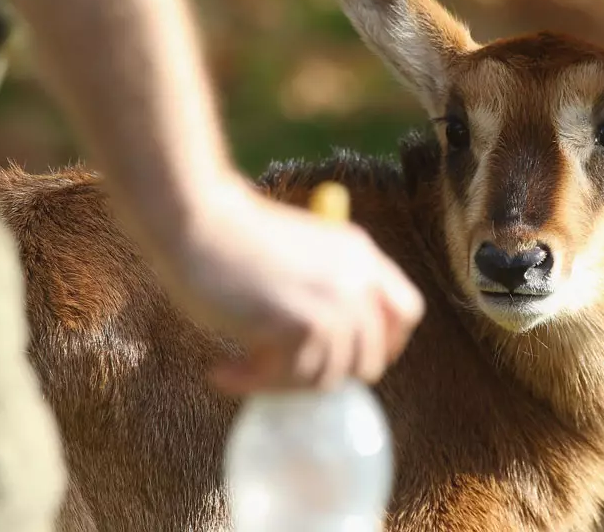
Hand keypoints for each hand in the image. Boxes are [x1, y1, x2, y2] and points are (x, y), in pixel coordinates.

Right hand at [155, 172, 424, 393]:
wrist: (195, 220)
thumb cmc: (230, 237)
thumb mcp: (299, 254)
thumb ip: (326, 289)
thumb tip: (335, 355)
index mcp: (361, 253)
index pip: (407, 312)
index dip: (384, 345)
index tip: (349, 361)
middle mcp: (358, 277)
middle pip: (370, 359)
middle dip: (326, 374)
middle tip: (283, 372)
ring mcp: (335, 302)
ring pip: (326, 377)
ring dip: (280, 382)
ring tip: (240, 367)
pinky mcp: (304, 324)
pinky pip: (289, 379)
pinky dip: (254, 383)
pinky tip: (223, 371)